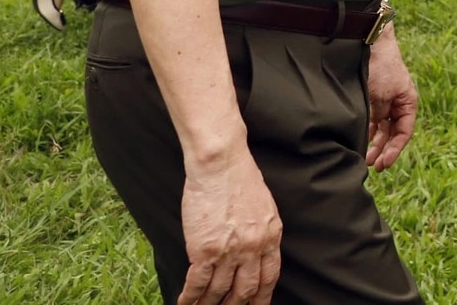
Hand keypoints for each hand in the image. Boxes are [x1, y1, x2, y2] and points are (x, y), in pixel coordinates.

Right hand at [176, 146, 281, 304]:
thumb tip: (253, 251)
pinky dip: (191, 297)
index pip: (270, 276)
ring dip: (210, 304)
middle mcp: (254, 247)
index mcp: (271, 235)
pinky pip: (198, 283)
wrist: (221, 164)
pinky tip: (185, 303)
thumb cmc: (239, 178)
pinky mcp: (205, 250)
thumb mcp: (263, 207)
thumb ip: (261, 231)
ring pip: (220, 291)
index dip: (262, 296)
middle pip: (247, 289)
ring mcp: (230, 251)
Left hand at [364, 26, 417, 170]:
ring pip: (381, 129)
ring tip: (364, 159)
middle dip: (383, 150)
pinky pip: (371, 120)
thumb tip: (369, 138)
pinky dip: (366, 132)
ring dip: (374, 144)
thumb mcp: (380, 96)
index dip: (395, 149)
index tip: (384, 163)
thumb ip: (377, 118)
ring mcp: (383, 102)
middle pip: (393, 134)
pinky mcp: (370, 99)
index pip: (404, 132)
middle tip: (373, 166)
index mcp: (407, 103)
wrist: (369, 43)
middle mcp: (397, 104)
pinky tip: (359, 141)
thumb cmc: (380, 68)